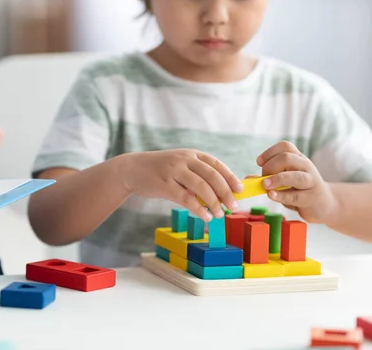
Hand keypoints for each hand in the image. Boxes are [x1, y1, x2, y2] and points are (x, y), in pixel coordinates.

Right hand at [120, 149, 243, 220]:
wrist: (131, 169)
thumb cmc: (159, 170)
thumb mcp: (179, 165)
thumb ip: (197, 175)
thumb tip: (220, 194)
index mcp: (191, 154)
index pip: (216, 164)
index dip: (230, 177)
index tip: (240, 189)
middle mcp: (184, 160)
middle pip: (212, 176)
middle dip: (226, 192)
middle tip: (234, 205)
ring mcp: (173, 171)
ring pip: (201, 187)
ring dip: (213, 202)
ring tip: (220, 214)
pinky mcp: (164, 185)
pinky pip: (186, 199)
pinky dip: (198, 209)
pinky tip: (205, 216)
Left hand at [257, 141, 337, 222]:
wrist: (325, 205)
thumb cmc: (300, 190)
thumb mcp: (285, 181)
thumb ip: (268, 179)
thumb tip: (247, 179)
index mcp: (298, 159)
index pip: (285, 146)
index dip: (269, 152)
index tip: (259, 163)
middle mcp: (306, 167)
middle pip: (287, 158)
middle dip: (270, 166)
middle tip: (263, 178)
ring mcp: (311, 182)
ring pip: (296, 176)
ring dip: (277, 179)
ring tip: (264, 185)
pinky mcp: (312, 198)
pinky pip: (296, 196)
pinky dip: (281, 195)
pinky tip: (271, 195)